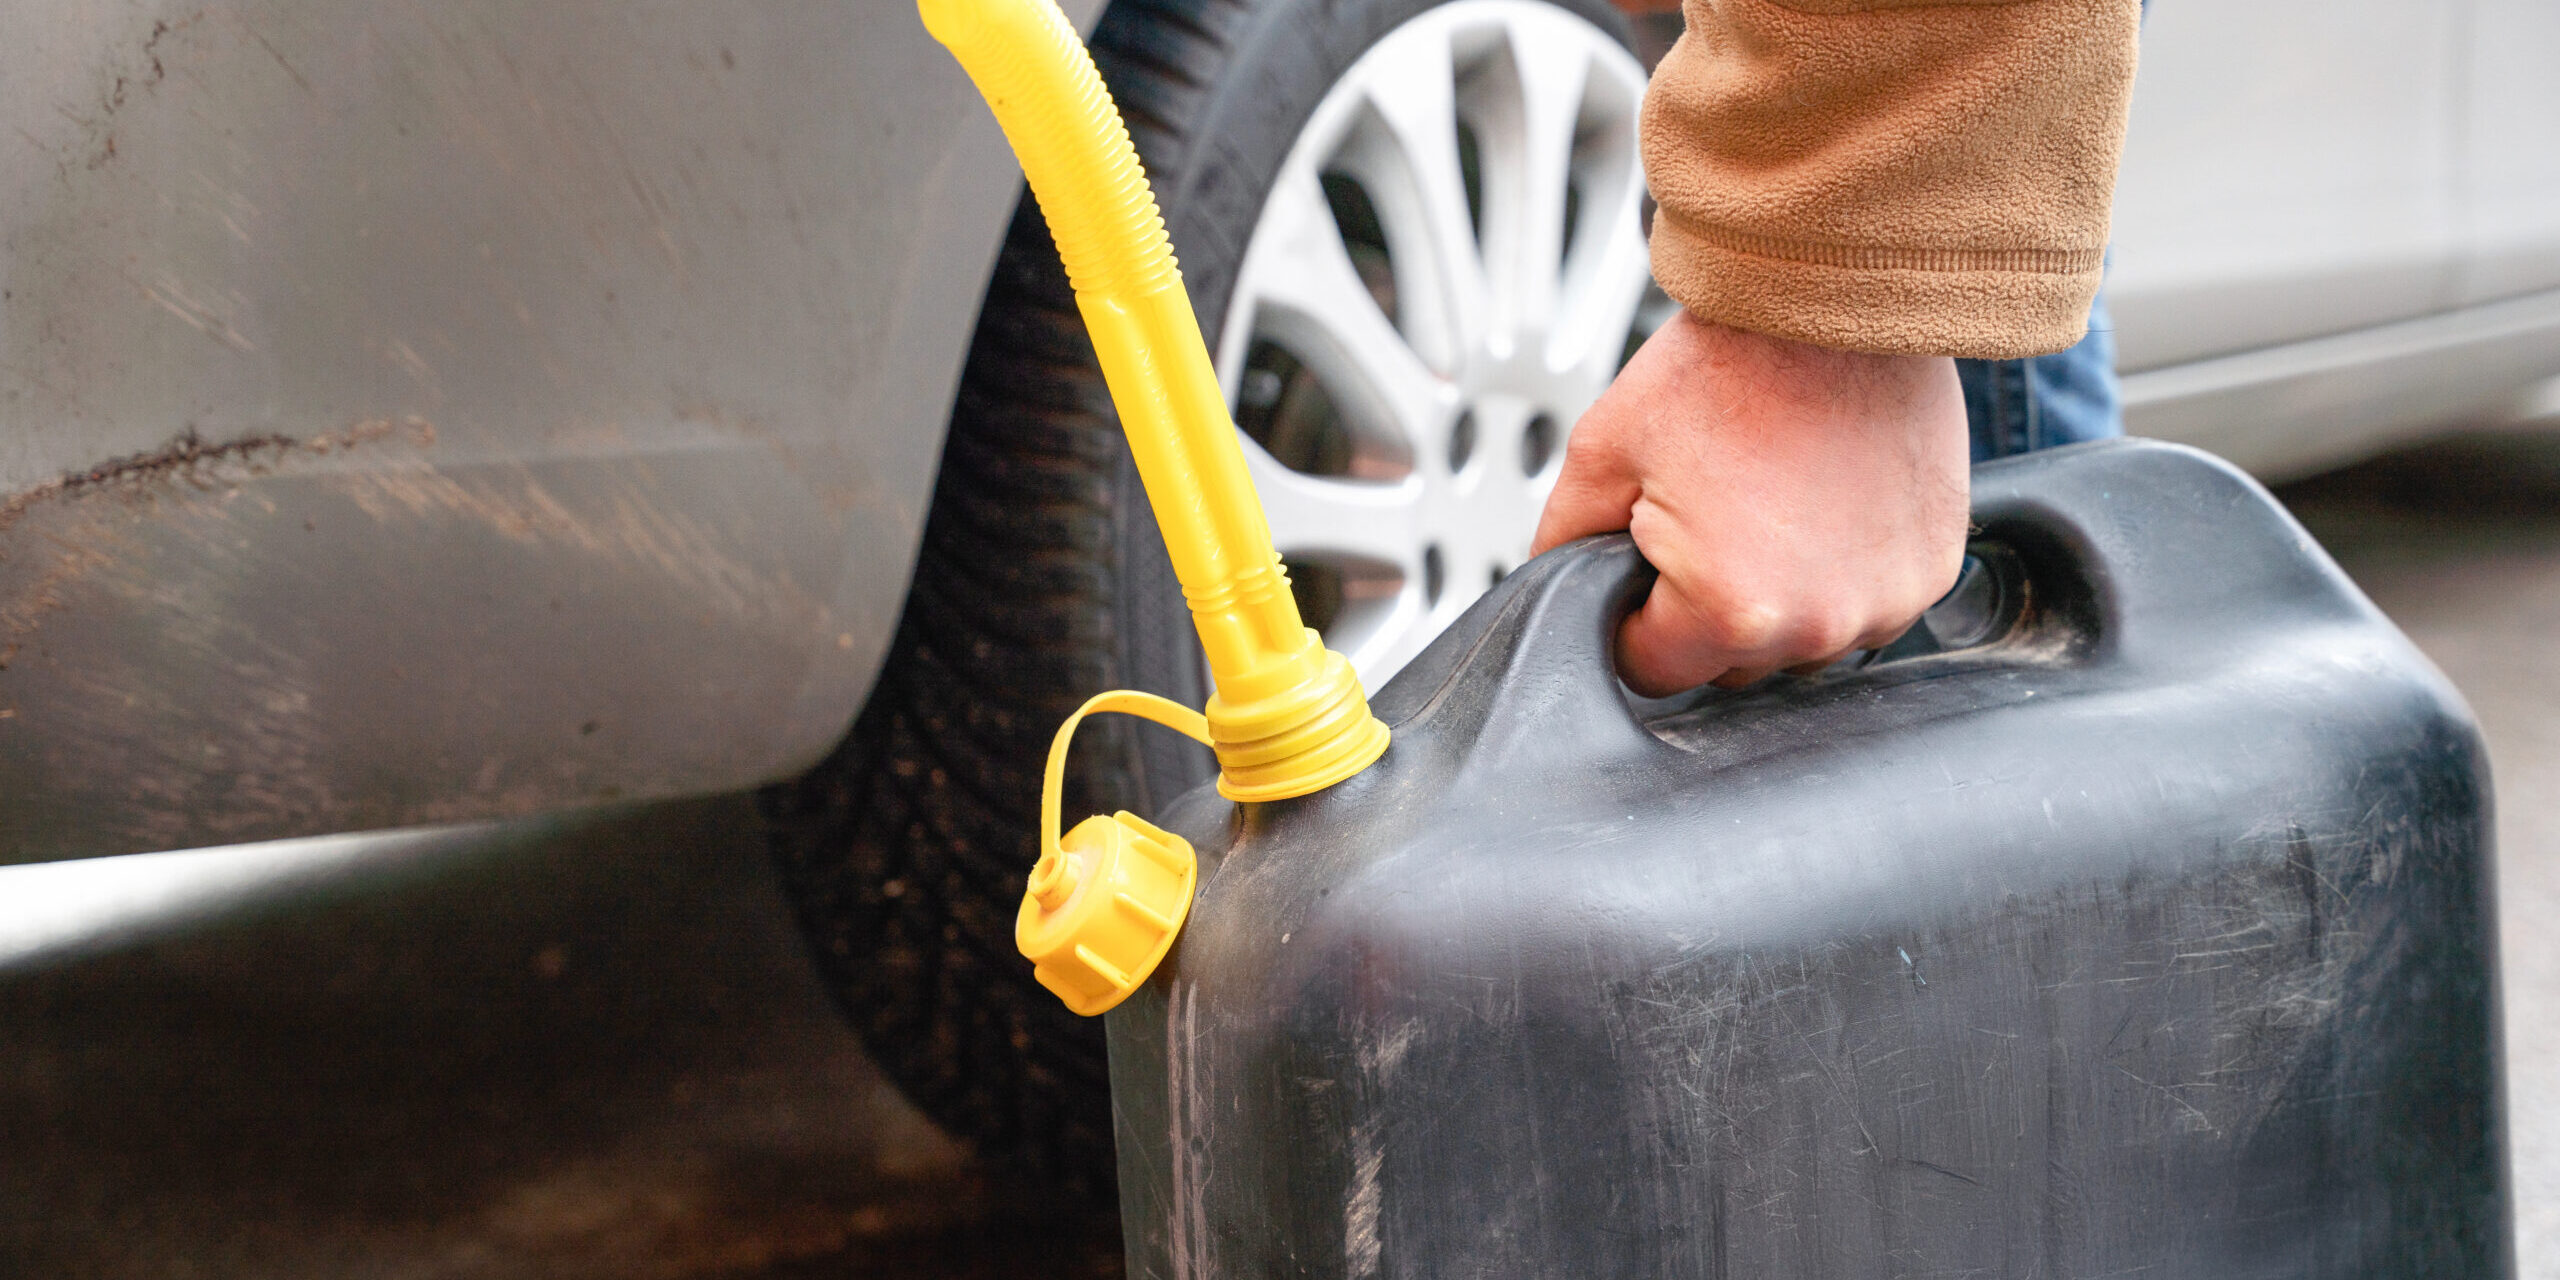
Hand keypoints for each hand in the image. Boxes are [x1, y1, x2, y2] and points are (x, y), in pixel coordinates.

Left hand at [1533, 310, 1971, 695]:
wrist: (1840, 299)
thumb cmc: (1731, 360)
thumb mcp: (1604, 448)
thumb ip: (1565, 542)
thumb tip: (1555, 592)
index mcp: (1729, 608)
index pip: (1650, 672)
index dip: (1631, 619)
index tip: (1641, 565)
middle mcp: (1817, 624)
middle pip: (1728, 666)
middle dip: (1702, 608)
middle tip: (1708, 514)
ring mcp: (1885, 603)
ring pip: (1798, 643)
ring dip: (1777, 598)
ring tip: (1768, 502)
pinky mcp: (1929, 574)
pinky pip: (1863, 606)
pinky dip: (1838, 571)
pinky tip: (1821, 502)